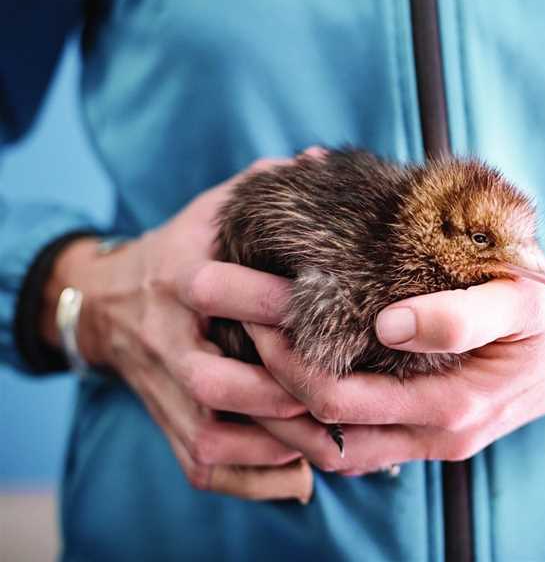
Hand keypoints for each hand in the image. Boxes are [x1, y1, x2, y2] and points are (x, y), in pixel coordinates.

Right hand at [41, 154, 321, 499]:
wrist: (107, 302)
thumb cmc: (182, 251)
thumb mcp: (214, 211)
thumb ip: (264, 185)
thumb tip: (320, 160)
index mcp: (182, 277)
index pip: (220, 294)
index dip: (277, 309)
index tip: (339, 316)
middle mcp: (168, 339)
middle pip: (216, 383)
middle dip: (281, 394)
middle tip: (344, 395)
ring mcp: (163, 387)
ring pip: (213, 435)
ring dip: (275, 444)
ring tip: (335, 440)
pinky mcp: (165, 422)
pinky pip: (203, 465)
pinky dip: (252, 478)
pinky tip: (298, 471)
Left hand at [247, 259, 544, 474]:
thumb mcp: (528, 299)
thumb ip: (464, 313)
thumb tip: (387, 323)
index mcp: (453, 411)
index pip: (342, 402)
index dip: (288, 364)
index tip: (248, 312)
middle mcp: (433, 433)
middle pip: (324, 425)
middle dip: (262, 383)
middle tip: (213, 329)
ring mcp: (429, 430)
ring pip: (336, 433)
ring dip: (283, 396)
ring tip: (235, 345)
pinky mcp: (429, 414)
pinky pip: (360, 422)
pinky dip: (318, 399)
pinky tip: (292, 358)